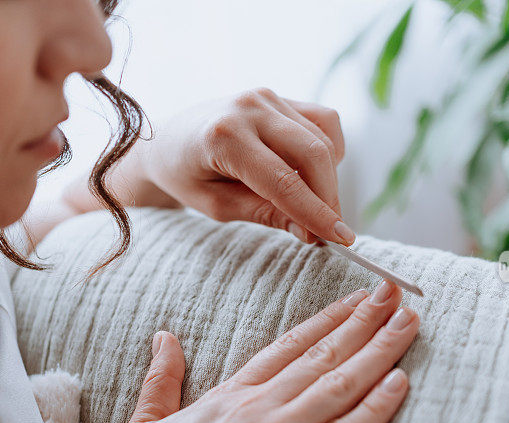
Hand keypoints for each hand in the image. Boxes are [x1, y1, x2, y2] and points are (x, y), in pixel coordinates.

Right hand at [84, 281, 418, 422]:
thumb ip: (162, 378)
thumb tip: (164, 338)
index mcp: (229, 394)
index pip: (289, 345)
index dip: (328, 319)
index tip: (355, 298)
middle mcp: (258, 408)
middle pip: (323, 355)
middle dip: (364, 321)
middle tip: (396, 293)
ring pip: (340, 385)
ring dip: (380, 351)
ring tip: (408, 322)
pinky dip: (376, 408)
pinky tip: (401, 383)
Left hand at [85, 87, 352, 245]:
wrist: (167, 141)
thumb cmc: (186, 177)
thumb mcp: (217, 207)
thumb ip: (265, 214)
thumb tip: (311, 231)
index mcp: (223, 138)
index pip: (284, 181)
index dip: (316, 213)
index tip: (342, 240)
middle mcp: (247, 108)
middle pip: (313, 155)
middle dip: (329, 198)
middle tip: (331, 232)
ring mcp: (265, 97)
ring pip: (323, 140)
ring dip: (328, 179)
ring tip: (313, 206)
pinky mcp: (278, 97)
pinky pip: (323, 122)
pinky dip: (328, 151)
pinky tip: (311, 173)